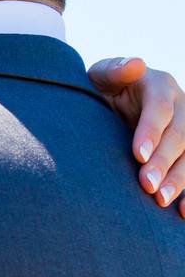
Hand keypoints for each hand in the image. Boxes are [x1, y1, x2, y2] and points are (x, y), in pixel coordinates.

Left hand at [88, 57, 184, 214]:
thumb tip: (135, 64)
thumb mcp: (101, 77)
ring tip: (162, 201)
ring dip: (180, 180)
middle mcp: (181, 107)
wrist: (105, 107)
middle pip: (180, 135)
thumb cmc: (99, 90)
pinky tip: (183, 212)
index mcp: (160, 86)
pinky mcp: (184, 152)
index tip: (138, 154)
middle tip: (147, 186)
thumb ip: (114, 70)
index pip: (161, 108)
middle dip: (165, 162)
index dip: (152, 131)